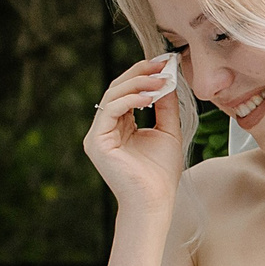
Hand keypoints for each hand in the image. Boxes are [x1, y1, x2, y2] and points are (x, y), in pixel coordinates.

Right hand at [84, 54, 194, 212]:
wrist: (155, 201)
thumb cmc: (161, 173)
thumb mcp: (167, 131)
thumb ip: (165, 106)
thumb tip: (168, 79)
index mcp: (119, 126)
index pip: (127, 92)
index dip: (143, 75)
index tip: (164, 64)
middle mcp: (105, 128)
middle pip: (117, 89)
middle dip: (140, 73)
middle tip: (162, 65)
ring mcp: (97, 135)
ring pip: (112, 96)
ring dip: (138, 84)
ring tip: (161, 81)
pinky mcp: (96, 142)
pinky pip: (110, 110)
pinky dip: (130, 100)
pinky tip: (150, 97)